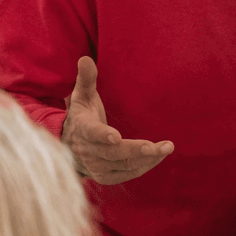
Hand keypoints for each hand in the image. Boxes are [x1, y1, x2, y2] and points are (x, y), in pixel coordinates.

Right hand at [62, 56, 172, 183]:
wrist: (69, 146)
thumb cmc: (81, 115)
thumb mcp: (81, 96)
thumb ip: (86, 79)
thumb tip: (85, 58)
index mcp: (82, 128)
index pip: (91, 132)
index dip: (102, 135)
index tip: (115, 137)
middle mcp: (88, 151)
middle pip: (114, 153)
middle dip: (137, 150)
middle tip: (159, 146)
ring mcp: (96, 167)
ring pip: (124, 165)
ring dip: (147, 159)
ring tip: (166, 148)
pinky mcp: (105, 177)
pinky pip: (127, 174)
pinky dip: (144, 166)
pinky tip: (158, 157)